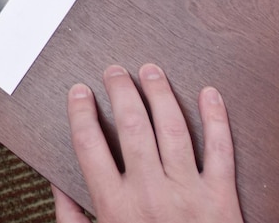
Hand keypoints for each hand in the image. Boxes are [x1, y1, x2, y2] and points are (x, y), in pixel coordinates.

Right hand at [52, 64, 243, 222]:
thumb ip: (71, 218)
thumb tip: (56, 184)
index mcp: (114, 206)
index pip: (90, 145)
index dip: (82, 113)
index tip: (79, 92)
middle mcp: (149, 194)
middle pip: (130, 127)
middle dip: (120, 91)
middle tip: (115, 71)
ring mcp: (188, 194)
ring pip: (171, 128)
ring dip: (159, 93)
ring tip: (151, 71)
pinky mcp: (222, 199)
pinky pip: (220, 151)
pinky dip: (216, 119)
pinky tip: (209, 94)